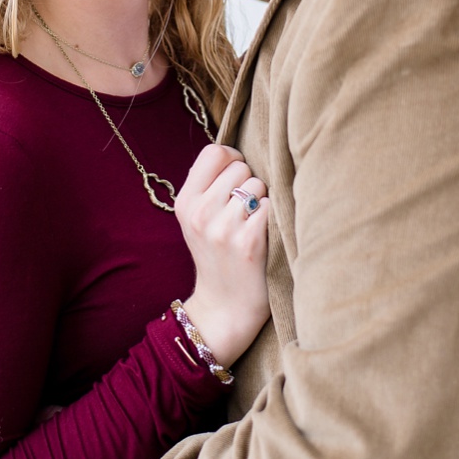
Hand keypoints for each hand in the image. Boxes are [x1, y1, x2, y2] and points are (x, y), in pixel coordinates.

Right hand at [174, 145, 271, 365]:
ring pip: (258, 185)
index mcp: (185, 202)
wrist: (225, 306)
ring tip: (253, 224)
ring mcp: (223, 227)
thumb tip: (234, 154)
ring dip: (263, 201)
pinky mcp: (248, 242)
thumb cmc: (217, 255)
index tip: (236, 177)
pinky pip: (271, 206)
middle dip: (248, 183)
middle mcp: (200, 211)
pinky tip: (264, 236)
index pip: (214, 152)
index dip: (232, 159)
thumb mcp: (196, 220)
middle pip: (240, 167)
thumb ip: (208, 186)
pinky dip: (273, 218)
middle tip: (244, 210)